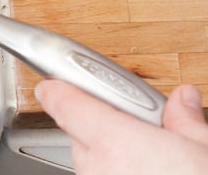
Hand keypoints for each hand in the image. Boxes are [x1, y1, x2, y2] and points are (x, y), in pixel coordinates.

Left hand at [36, 80, 207, 174]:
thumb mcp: (205, 152)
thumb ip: (185, 122)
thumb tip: (183, 100)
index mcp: (114, 141)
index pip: (63, 103)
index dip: (59, 88)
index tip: (56, 81)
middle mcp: (96, 168)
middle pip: (80, 135)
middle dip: (104, 129)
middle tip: (141, 132)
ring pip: (90, 166)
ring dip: (111, 162)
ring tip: (154, 167)